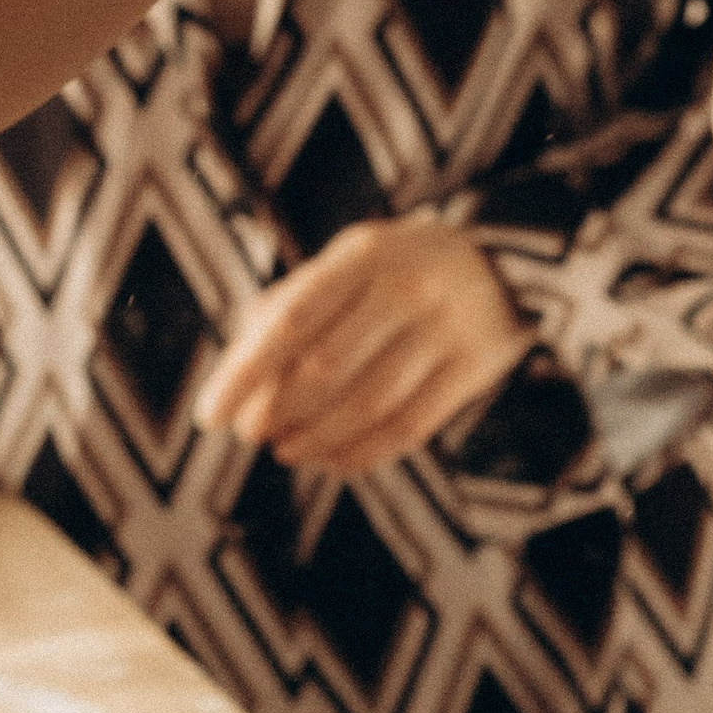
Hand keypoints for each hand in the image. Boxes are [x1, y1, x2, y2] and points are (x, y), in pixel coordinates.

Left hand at [195, 216, 527, 475]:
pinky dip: (362, 453)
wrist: (502, 263)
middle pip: (327, 367)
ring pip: (369, 404)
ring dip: (315, 438)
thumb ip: (289, 308)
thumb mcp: (347, 263)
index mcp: (364, 252)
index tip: (209, 416)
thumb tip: (235, 380)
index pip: (290, 321)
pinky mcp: (475, 368)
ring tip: (284, 450)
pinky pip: (409, 427)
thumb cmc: (393, 270)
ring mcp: (447, 328)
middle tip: (250, 433)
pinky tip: (331, 460)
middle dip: (277, 410)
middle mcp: (408, 285)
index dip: (244, 374)